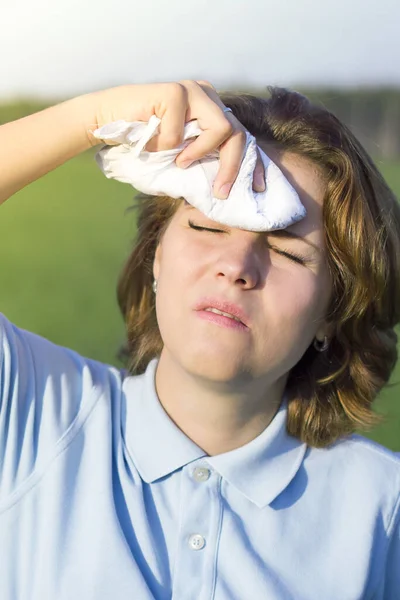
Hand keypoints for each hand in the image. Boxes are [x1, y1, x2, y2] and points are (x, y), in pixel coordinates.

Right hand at [89, 80, 264, 198]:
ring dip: (198, 153)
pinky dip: (166, 145)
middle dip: (232, 167)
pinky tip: (152, 142)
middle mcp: (207, 96)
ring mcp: (193, 90)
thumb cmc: (143, 142)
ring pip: (221, 128)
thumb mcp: (180, 155)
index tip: (257, 188)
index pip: (242, 136)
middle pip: (237, 133)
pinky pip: (182, 131)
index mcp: (212, 110)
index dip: (253, 163)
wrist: (106, 121)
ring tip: (179, 162)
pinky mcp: (176, 91)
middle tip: (220, 192)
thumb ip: (202, 162)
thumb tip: (226, 190)